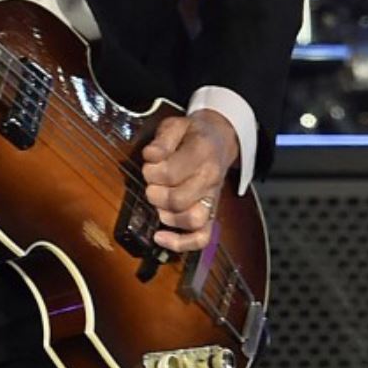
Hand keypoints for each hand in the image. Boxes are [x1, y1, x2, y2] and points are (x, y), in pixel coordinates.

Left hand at [140, 110, 240, 252]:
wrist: (219, 140)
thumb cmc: (191, 134)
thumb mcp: (176, 124)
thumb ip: (162, 139)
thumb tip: (151, 156)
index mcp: (203, 153)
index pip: (171, 173)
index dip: (151, 171)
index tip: (148, 164)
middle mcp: (210, 179)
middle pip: (178, 199)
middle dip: (155, 192)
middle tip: (151, 182)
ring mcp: (212, 199)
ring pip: (193, 220)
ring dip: (166, 214)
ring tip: (158, 201)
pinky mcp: (211, 214)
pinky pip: (202, 237)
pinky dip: (181, 243)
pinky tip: (160, 237)